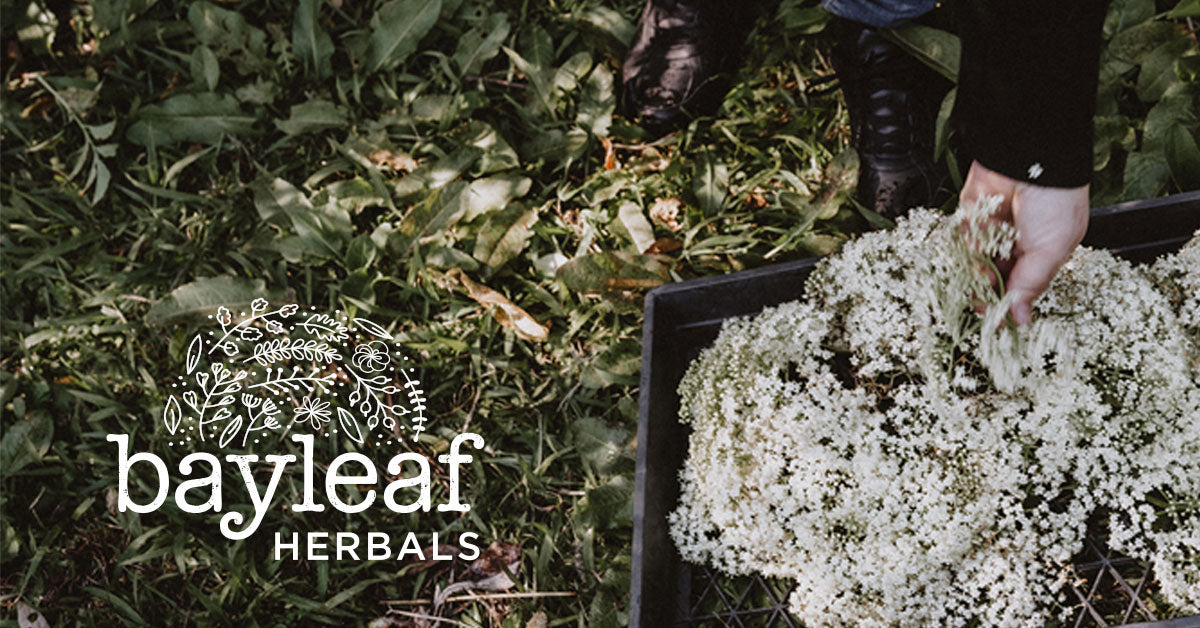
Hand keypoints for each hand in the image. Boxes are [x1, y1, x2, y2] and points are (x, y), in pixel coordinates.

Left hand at [959, 161, 1088, 325]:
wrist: (1031, 159)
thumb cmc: (1054, 201)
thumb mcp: (1052, 249)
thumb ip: (1031, 284)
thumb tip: (1022, 320)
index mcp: (1039, 256)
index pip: (1018, 291)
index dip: (1006, 307)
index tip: (997, 325)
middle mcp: (1014, 247)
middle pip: (991, 282)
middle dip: (986, 293)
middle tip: (984, 303)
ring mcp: (991, 233)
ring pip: (973, 265)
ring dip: (976, 270)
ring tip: (986, 266)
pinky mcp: (970, 219)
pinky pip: (961, 242)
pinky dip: (967, 245)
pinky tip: (979, 241)